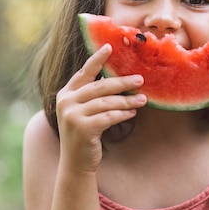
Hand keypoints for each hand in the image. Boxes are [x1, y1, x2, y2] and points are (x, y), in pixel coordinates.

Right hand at [55, 44, 146, 172]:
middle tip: (140, 78)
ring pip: (107, 102)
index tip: (110, 46)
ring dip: (127, 100)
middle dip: (122, 81)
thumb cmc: (85, 134)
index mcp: (66, 94)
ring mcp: (73, 115)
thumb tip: (116, 77)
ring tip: (142, 98)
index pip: (84, 72)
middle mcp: (66, 102)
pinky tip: (133, 112)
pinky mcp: (83, 128)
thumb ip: (92, 95)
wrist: (76, 163)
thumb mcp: (84, 111)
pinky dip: (123, 114)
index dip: (97, 59)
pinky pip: (109, 117)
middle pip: (99, 86)